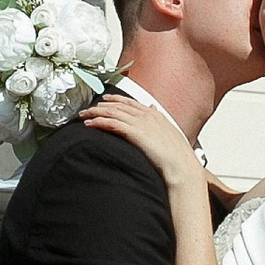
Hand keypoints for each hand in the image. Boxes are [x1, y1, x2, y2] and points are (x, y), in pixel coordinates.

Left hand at [80, 90, 197, 189]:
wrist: (181, 165)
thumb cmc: (177, 155)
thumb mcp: (169, 133)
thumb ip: (159, 120)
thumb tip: (153, 109)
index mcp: (154, 114)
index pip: (130, 102)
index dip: (115, 99)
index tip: (104, 99)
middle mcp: (146, 115)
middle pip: (118, 105)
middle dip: (100, 106)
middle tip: (87, 109)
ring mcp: (140, 122)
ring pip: (112, 112)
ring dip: (95, 112)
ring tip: (83, 115)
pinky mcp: (134, 132)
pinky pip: (111, 123)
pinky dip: (98, 122)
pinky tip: (89, 124)